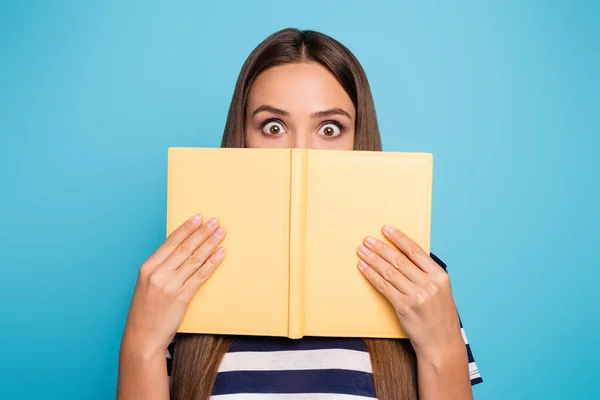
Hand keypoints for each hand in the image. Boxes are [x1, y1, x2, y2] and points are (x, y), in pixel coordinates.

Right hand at [121, 214, 225, 357]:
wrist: (142, 338)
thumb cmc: (144, 312)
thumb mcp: (145, 285)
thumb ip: (160, 268)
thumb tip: (180, 251)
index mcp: (147, 268)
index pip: (170, 242)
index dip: (186, 228)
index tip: (198, 218)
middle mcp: (158, 274)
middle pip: (185, 248)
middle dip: (202, 232)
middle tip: (215, 221)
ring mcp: (170, 286)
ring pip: (195, 259)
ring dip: (210, 244)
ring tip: (221, 233)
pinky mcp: (182, 298)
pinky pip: (201, 276)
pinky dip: (212, 263)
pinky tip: (221, 254)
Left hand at [356, 225, 462, 357]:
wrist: (442, 343)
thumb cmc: (440, 316)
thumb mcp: (441, 290)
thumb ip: (427, 274)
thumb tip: (406, 256)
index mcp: (440, 276)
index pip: (415, 251)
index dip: (399, 238)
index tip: (386, 229)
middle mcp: (428, 284)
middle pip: (399, 260)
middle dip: (381, 248)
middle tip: (368, 239)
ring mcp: (416, 296)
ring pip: (389, 271)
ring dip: (373, 259)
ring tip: (362, 251)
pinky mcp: (404, 307)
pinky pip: (383, 287)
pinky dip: (371, 275)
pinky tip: (363, 268)